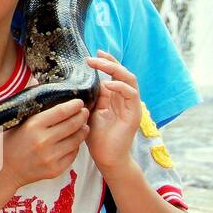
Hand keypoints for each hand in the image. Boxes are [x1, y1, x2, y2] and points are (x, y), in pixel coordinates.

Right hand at [0, 98, 90, 188]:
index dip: (73, 106)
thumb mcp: (16, 121)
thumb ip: (30, 103)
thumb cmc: (10, 141)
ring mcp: (50, 157)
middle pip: (72, 125)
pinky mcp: (55, 169)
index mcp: (33, 126)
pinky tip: (74, 140)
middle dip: (82, 116)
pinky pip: (73, 155)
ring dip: (82, 131)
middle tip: (84, 112)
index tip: (79, 102)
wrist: (5, 170)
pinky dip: (76, 146)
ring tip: (83, 125)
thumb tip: (37, 79)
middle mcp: (43, 141)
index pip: (61, 112)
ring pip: (76, 140)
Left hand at [86, 50, 142, 174]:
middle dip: (108, 61)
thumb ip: (89, 96)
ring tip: (99, 64)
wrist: (106, 157)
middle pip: (122, 72)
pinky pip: (131, 94)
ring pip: (129, 79)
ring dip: (114, 69)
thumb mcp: (89, 110)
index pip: (113, 74)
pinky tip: (108, 84)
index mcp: (114, 96)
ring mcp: (131, 105)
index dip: (105, 62)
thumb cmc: (96, 136)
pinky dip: (120, 86)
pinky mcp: (134, 114)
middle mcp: (125, 98)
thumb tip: (77, 81)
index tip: (91, 55)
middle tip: (92, 56)